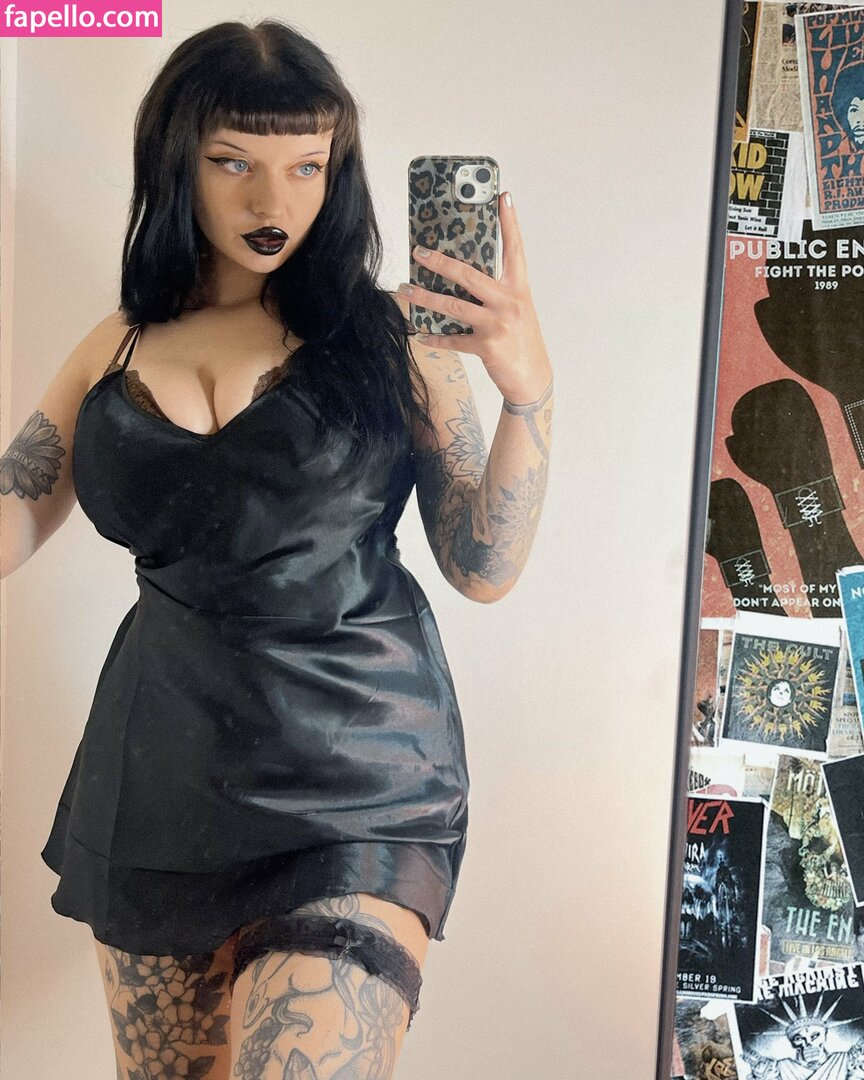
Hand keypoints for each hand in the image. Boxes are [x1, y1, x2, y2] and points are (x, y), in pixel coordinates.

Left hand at [398, 191, 552, 404]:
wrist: (533, 379)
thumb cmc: (522, 340)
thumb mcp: (517, 309)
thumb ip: (496, 292)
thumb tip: (460, 275)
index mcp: (519, 288)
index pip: (514, 248)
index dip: (509, 222)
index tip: (502, 196)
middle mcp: (509, 302)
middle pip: (469, 275)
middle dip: (440, 262)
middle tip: (419, 252)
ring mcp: (498, 325)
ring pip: (454, 305)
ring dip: (425, 298)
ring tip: (405, 290)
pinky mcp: (487, 347)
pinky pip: (454, 339)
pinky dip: (435, 337)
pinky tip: (421, 334)